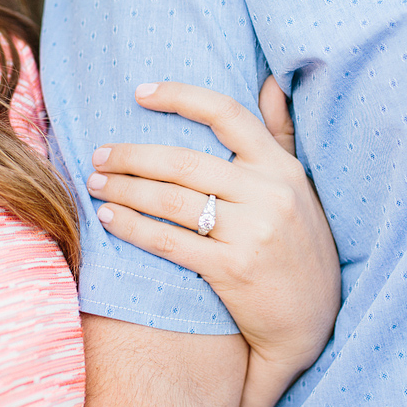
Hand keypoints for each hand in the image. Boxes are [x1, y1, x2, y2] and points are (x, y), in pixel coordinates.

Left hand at [87, 77, 339, 372]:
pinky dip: (133, 227)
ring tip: (96, 184)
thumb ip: (281, 135)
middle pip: (185, 162)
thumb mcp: (300, 188)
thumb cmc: (298, 250)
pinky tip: (109, 219)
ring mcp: (253, 232)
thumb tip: (268, 81)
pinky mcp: (233, 269)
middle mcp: (270, 194)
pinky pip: (170, 241)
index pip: (227, 115)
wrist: (311, 325)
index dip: (180, 97)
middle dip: (132, 156)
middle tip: (98, 155)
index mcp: (283, 167)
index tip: (139, 93)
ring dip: (125, 189)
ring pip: (172, 200)